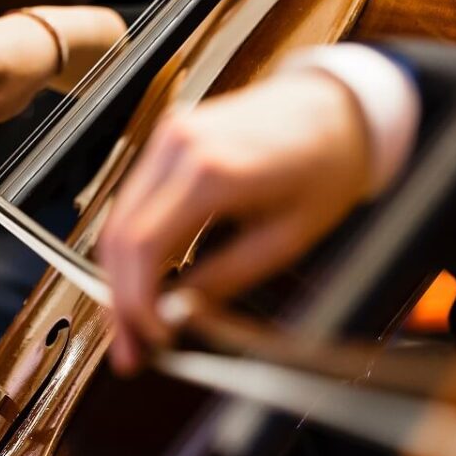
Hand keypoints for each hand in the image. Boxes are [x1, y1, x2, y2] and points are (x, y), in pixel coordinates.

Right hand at [98, 71, 372, 374]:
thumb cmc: (325, 166)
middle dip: (118, 298)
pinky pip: (133, 199)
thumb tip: (179, 315)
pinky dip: (133, 244)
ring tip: (135, 323)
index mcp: (212, 171)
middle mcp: (179, 147)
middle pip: (120, 236)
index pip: (143, 246)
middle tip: (129, 348)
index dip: (134, 301)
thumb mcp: (287, 238)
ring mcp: (168, 137)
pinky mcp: (167, 138)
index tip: (147, 340)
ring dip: (120, 275)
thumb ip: (225, 278)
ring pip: (118, 219)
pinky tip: (144, 278)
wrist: (337, 107)